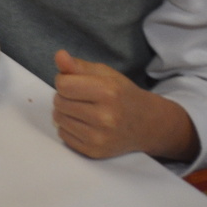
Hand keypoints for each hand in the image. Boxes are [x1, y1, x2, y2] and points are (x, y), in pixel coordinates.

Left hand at [53, 51, 199, 161]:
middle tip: (84, 99)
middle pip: (58, 102)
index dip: (65, 81)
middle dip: (65, 97)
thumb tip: (59, 55)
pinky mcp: (94, 151)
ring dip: (65, 112)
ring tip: (84, 110)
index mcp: (108, 92)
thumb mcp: (104, 74)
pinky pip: (63, 135)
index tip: (77, 83)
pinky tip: (85, 124)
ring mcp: (100, 137)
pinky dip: (69, 128)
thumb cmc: (122, 95)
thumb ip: (78, 65)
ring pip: (58, 119)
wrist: (147, 124)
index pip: (62, 84)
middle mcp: (105, 117)